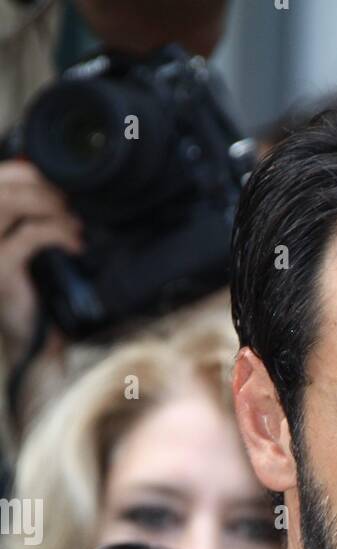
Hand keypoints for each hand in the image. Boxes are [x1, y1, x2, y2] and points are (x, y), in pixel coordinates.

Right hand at [0, 160, 81, 360]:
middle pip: (2, 185)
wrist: (33, 336)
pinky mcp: (1, 267)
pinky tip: (76, 243)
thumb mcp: (32, 246)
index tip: (59, 179)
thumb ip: (35, 216)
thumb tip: (61, 187)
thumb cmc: (35, 289)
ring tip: (74, 219)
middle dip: (39, 183)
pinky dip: (57, 232)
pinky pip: (30, 236)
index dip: (26, 170)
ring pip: (10, 203)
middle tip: (70, 198)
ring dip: (47, 203)